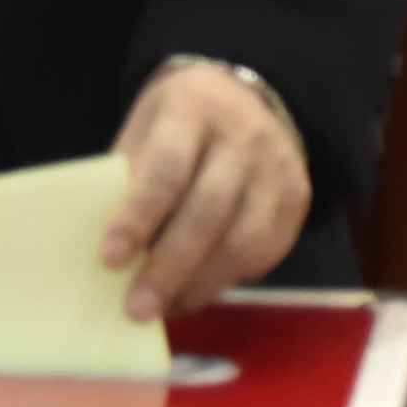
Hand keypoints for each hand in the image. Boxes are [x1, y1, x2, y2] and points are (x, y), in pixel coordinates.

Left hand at [102, 59, 308, 323]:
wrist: (245, 98)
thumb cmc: (178, 123)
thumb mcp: (145, 129)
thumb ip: (129, 179)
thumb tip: (111, 253)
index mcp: (193, 108)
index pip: (166, 168)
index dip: (138, 218)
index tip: (110, 260)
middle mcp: (243, 135)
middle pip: (207, 211)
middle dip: (169, 267)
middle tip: (136, 309)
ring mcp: (277, 167)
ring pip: (242, 240)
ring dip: (199, 284)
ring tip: (165, 308)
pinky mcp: (297, 198)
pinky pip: (264, 251)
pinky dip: (226, 280)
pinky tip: (195, 292)